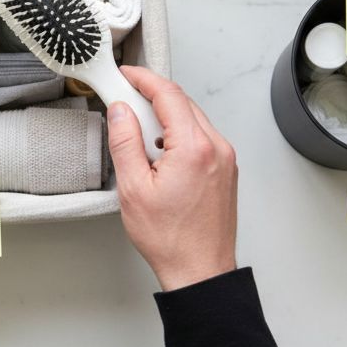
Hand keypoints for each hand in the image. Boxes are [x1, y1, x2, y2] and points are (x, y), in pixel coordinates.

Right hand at [106, 66, 237, 291]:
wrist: (200, 271)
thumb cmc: (170, 239)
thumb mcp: (133, 189)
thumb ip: (125, 142)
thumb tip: (120, 111)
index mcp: (194, 147)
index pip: (168, 95)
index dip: (143, 79)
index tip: (125, 75)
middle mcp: (216, 147)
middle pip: (182, 103)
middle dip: (152, 97)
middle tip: (124, 102)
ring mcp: (225, 159)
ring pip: (193, 120)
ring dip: (166, 117)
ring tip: (139, 134)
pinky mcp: (226, 170)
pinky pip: (202, 137)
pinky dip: (180, 134)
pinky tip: (160, 152)